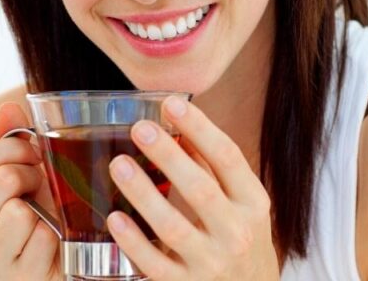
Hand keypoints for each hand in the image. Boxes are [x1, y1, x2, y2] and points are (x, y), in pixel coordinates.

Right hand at [0, 102, 62, 279]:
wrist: (48, 272)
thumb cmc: (34, 224)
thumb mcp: (20, 182)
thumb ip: (10, 146)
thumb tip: (10, 107)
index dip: (14, 148)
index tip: (33, 155)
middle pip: (1, 180)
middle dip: (32, 176)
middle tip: (42, 187)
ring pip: (18, 212)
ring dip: (44, 209)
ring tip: (46, 218)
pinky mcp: (17, 279)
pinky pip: (42, 238)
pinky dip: (56, 237)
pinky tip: (53, 245)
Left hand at [106, 97, 279, 280]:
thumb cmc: (241, 240)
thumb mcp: (241, 204)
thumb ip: (213, 169)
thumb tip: (180, 126)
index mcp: (253, 204)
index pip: (228, 158)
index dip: (200, 128)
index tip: (171, 103)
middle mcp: (237, 234)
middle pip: (201, 190)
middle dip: (168, 156)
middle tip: (140, 128)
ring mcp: (211, 264)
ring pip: (173, 228)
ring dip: (143, 195)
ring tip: (119, 165)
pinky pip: (155, 264)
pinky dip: (134, 242)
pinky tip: (114, 218)